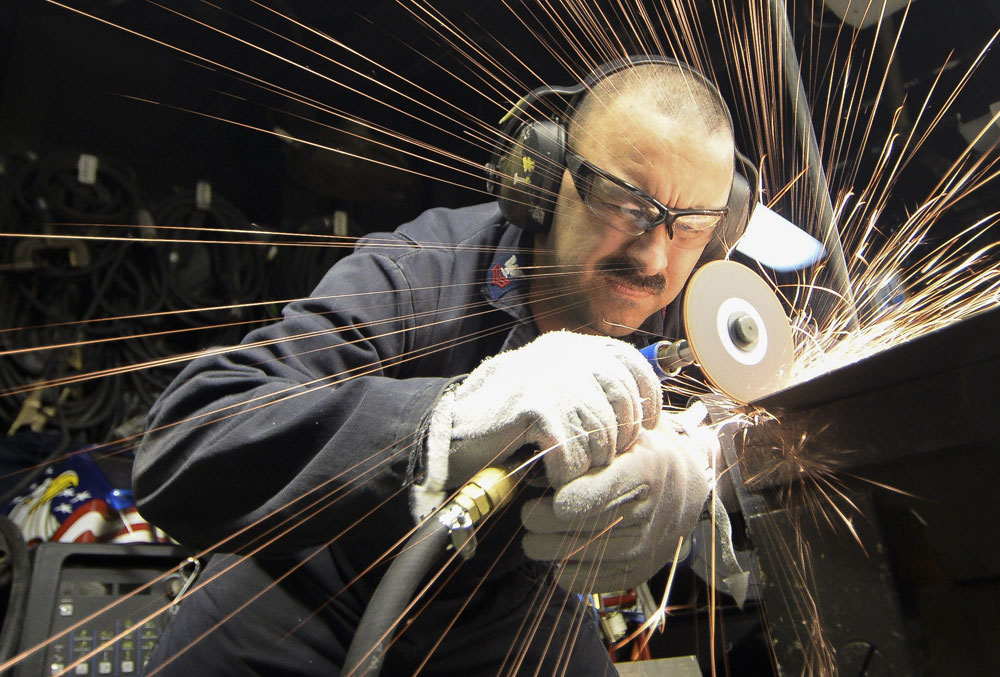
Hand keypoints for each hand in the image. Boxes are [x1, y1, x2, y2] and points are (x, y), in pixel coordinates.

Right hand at [427, 330, 661, 489]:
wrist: (451, 432)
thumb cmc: (509, 420)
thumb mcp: (558, 391)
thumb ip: (596, 390)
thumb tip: (652, 412)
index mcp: (575, 346)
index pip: (634, 367)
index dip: (645, 403)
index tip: (640, 432)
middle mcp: (566, 355)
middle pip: (624, 408)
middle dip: (614, 444)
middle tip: (588, 460)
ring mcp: (551, 379)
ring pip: (602, 436)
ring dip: (586, 464)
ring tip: (565, 468)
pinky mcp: (537, 407)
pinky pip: (574, 455)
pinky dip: (564, 474)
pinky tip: (548, 474)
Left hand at [520, 403, 717, 592]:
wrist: (687, 487)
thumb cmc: (643, 450)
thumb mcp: (625, 430)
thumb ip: (590, 438)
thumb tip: (544, 453)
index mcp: (644, 470)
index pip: (591, 495)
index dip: (561, 498)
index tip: (549, 492)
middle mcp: (647, 513)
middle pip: (576, 526)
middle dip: (540, 520)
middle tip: (527, 510)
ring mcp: (643, 548)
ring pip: (575, 555)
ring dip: (543, 546)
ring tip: (534, 532)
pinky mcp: (635, 573)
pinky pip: (586, 580)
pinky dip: (563, 570)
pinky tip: (558, 552)